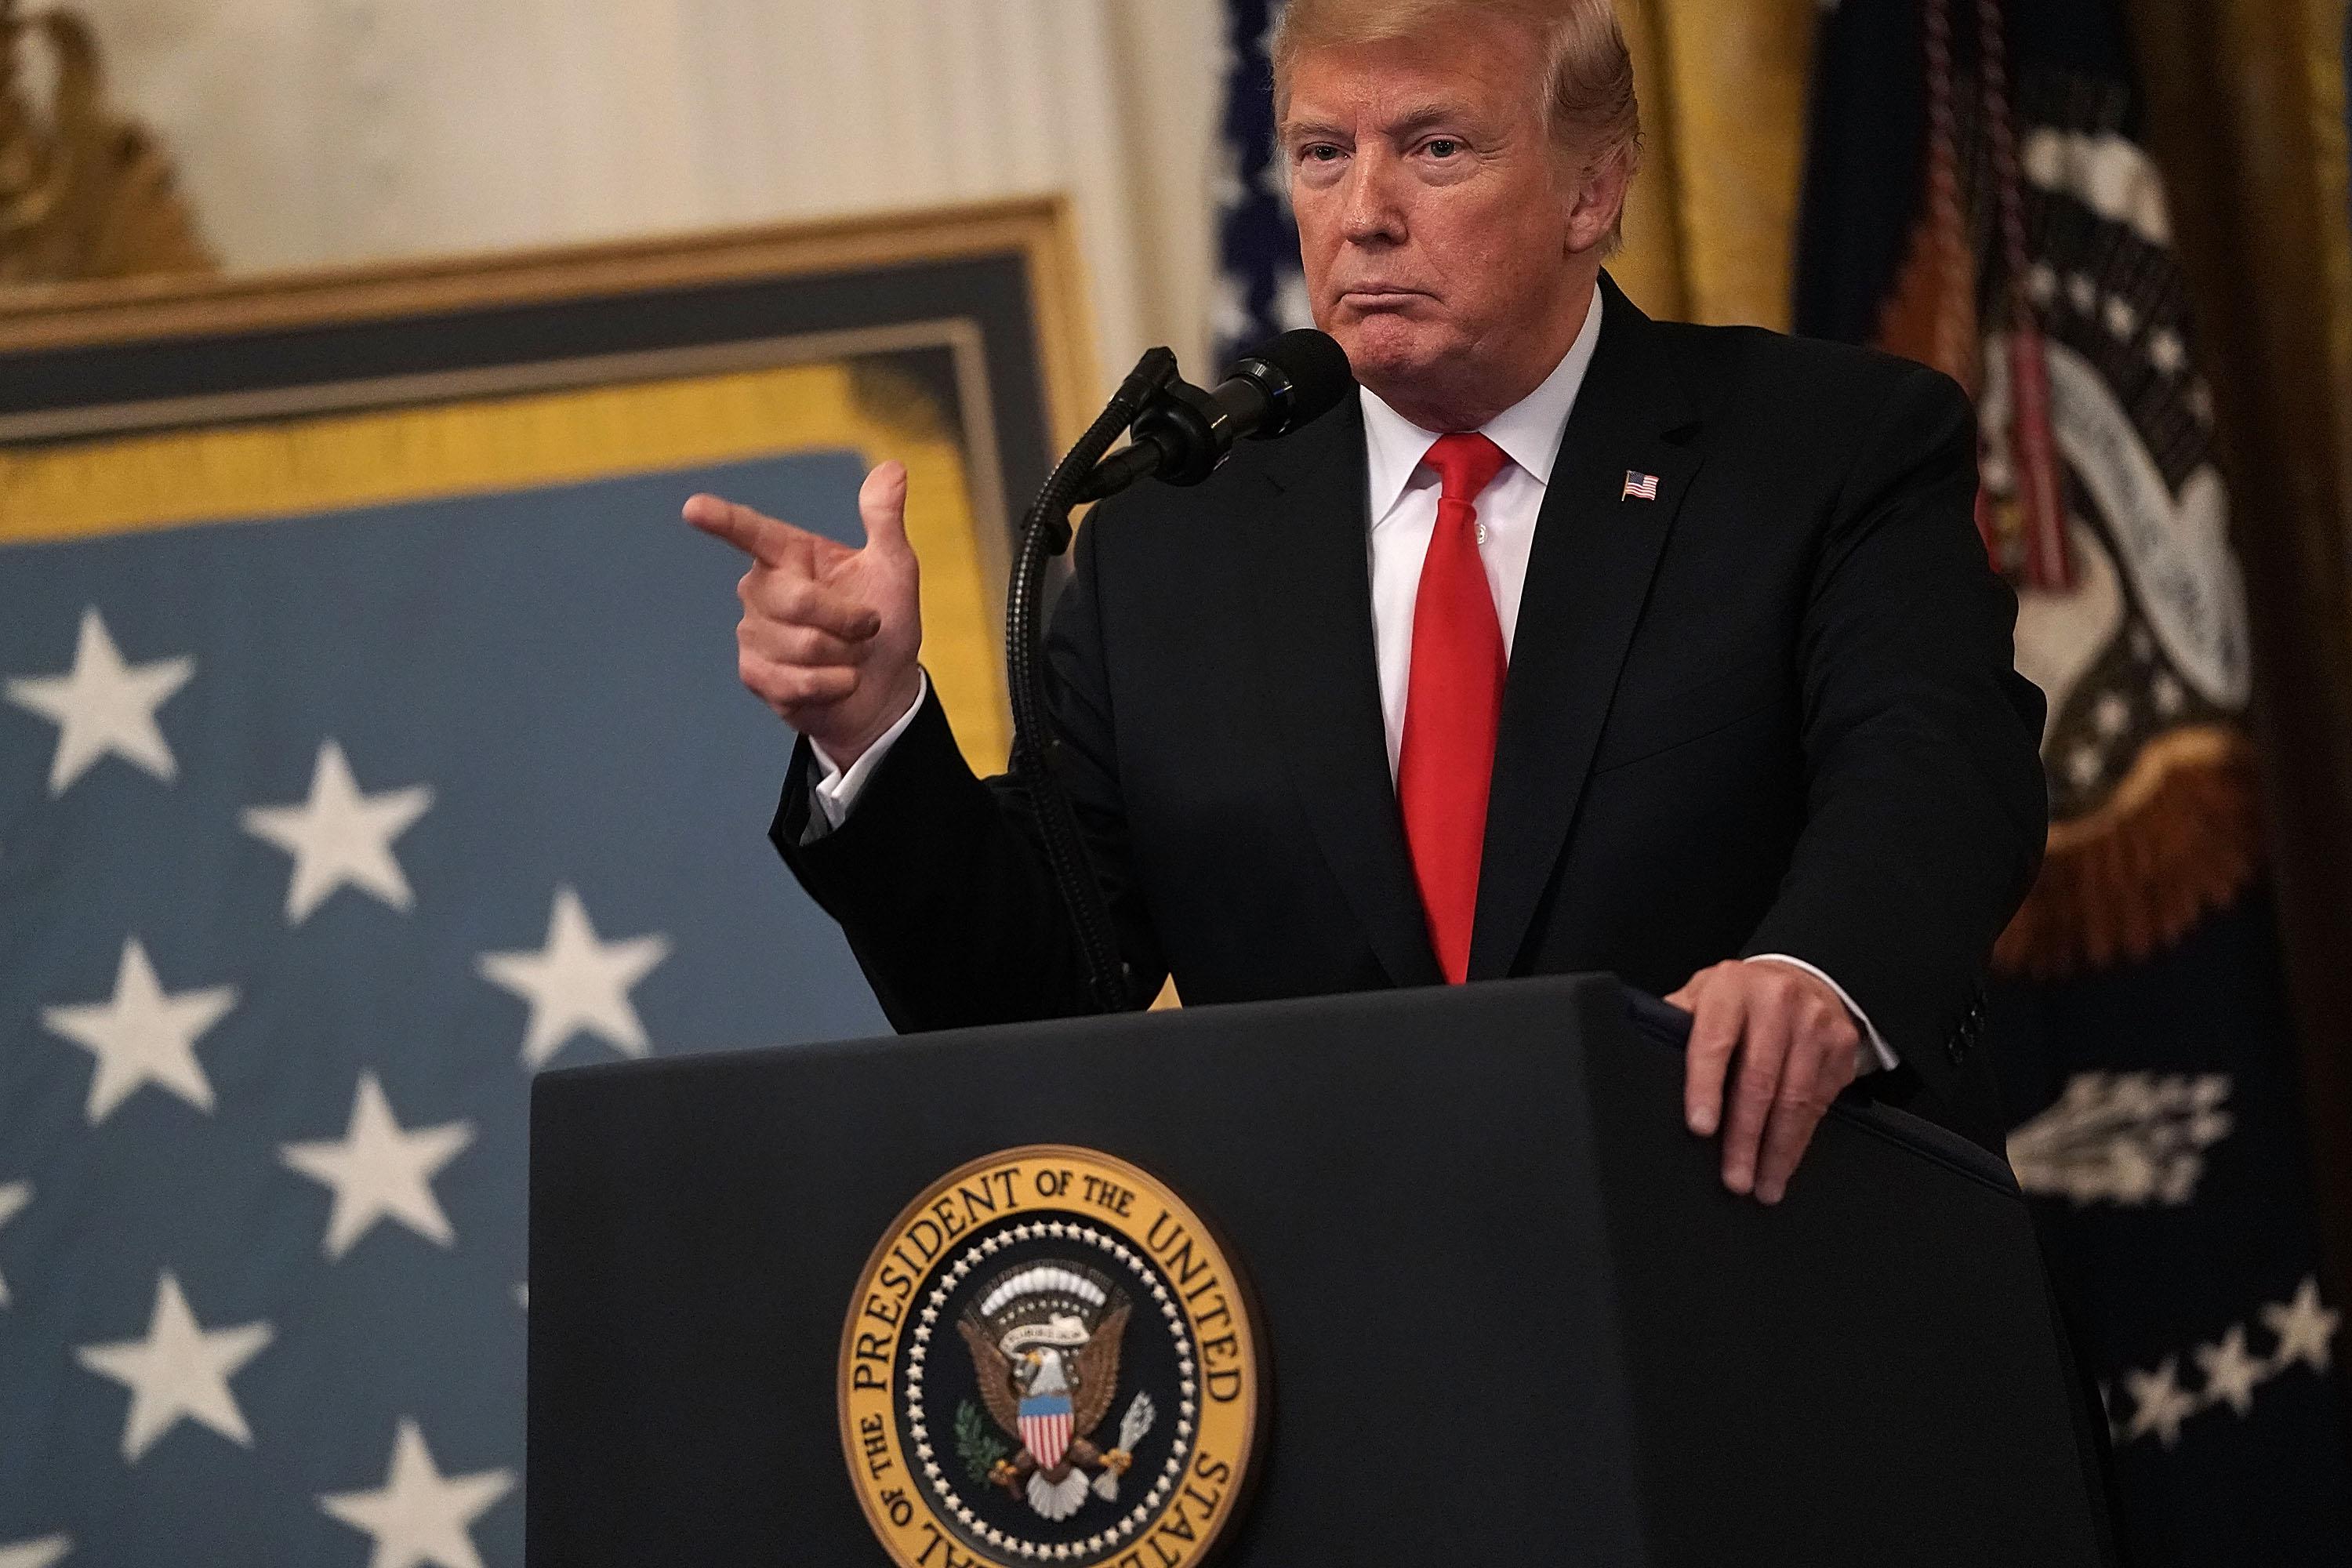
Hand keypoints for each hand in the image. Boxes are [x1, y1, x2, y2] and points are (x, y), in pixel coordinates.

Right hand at [684, 462, 922, 764]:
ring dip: (843, 656)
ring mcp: (753, 633)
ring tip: (848, 656)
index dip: (723, 521)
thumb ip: (884, 521)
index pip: (752, 533)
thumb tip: (894, 468)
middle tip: (868, 628)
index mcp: (789, 554)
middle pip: (796, 601)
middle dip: (846, 620)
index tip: (694, 509)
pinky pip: (794, 682)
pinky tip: (837, 683)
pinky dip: (832, 686)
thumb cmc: (886, 623)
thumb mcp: (894, 569)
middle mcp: (761, 589)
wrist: (883, 689)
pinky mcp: (754, 674)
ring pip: (800, 645)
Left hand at [1668, 960, 1861, 1204]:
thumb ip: (1677, 1024)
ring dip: (1778, 1150)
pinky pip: (1820, 1103)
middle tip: (1735, 1178)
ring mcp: (1814, 1024)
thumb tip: (1643, 1061)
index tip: (1700, 1128)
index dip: (1705, 1088)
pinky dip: (1801, 1139)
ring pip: (1795, 1099)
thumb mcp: (1702, 995)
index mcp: (1730, 989)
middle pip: (1758, 1080)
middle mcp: (1776, 1002)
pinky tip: (1786, 1161)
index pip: (1714, 1043)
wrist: (1803, 977)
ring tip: (1763, 1185)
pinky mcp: (1841, 1046)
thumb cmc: (1740, 997)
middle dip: (1745, 1138)